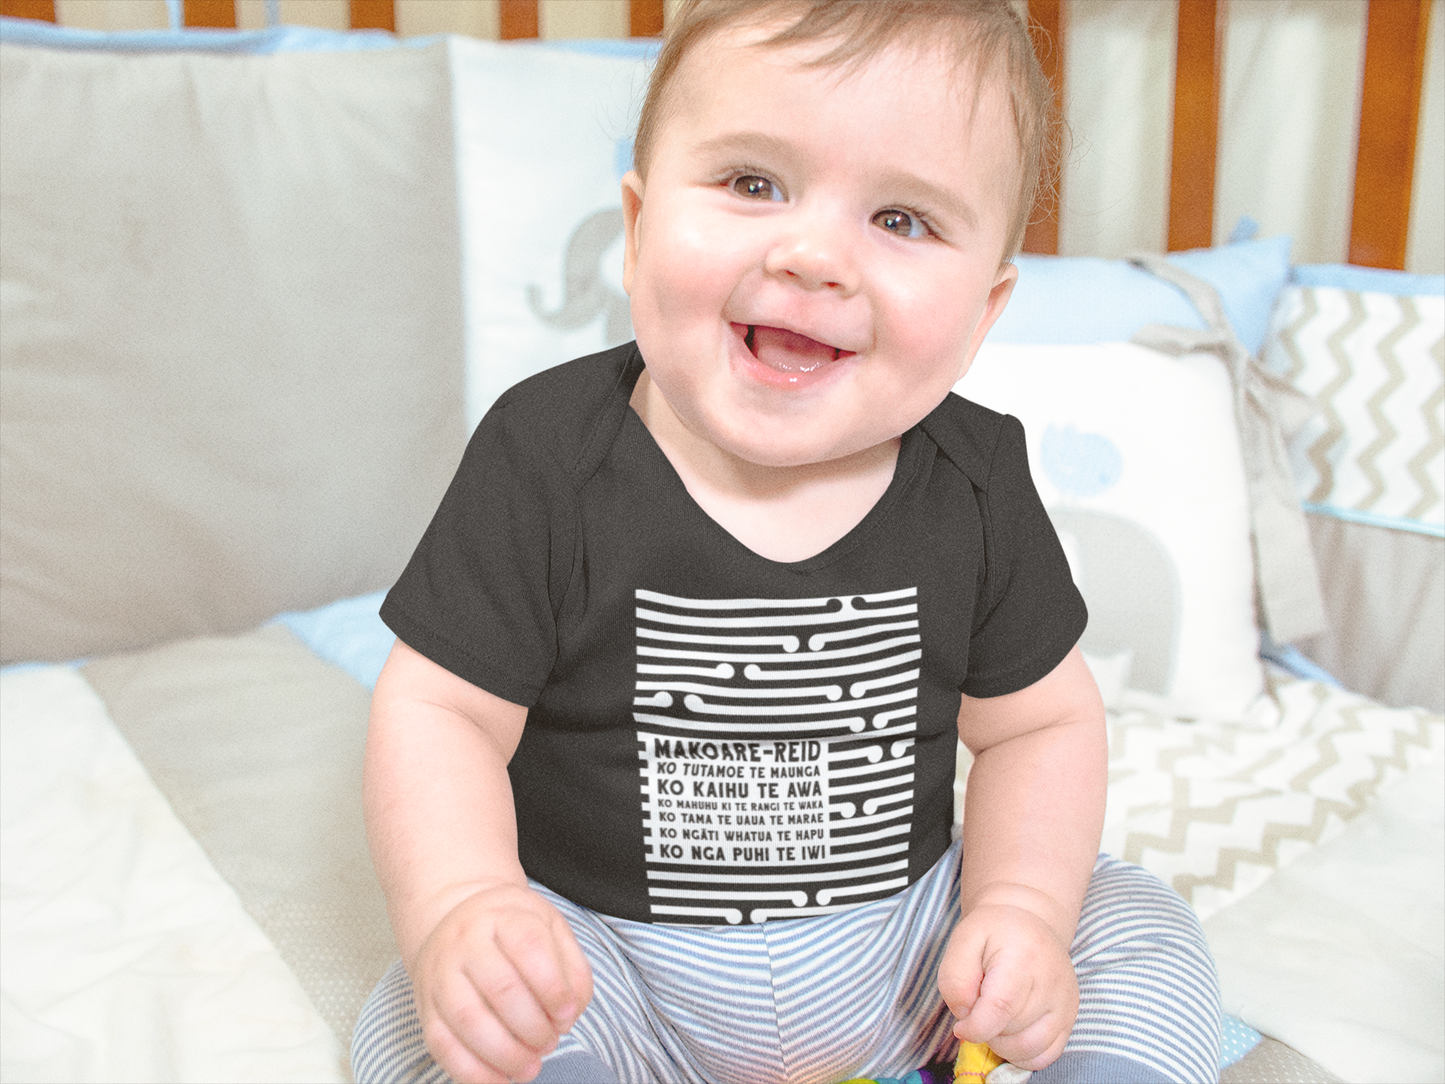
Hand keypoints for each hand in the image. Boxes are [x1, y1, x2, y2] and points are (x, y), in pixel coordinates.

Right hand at [410, 883, 593, 1082]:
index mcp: (504, 917)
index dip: (553, 988)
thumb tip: (568, 1015)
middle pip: (500, 987)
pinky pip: (441, 1044)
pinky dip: (471, 1071)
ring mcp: (441, 974)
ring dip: (504, 1053)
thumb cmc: (514, 931)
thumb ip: (572, 969)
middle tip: (549, 1043)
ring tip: (530, 1067)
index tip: (567, 1014)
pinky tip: (499, 1079)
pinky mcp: (426, 1006)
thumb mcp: (551, 930)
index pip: (529, 946)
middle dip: (532, 1026)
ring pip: (468, 1018)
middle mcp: (466, 941)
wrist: (459, 921)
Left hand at [937, 901, 1077, 1070]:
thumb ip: (954, 978)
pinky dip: (1022, 1054)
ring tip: (994, 1019)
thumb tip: (966, 1015)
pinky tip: (1010, 1033)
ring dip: (1003, 1044)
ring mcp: (1066, 1003)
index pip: (1000, 1009)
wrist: (1028, 922)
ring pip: (1029, 1050)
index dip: (975, 1026)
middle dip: (986, 1028)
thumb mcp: (963, 940)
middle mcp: (1052, 983)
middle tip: (980, 1005)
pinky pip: (1046, 1056)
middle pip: (1011, 1031)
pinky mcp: (1070, 1019)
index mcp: (1023, 957)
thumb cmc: (993, 932)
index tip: (961, 1025)